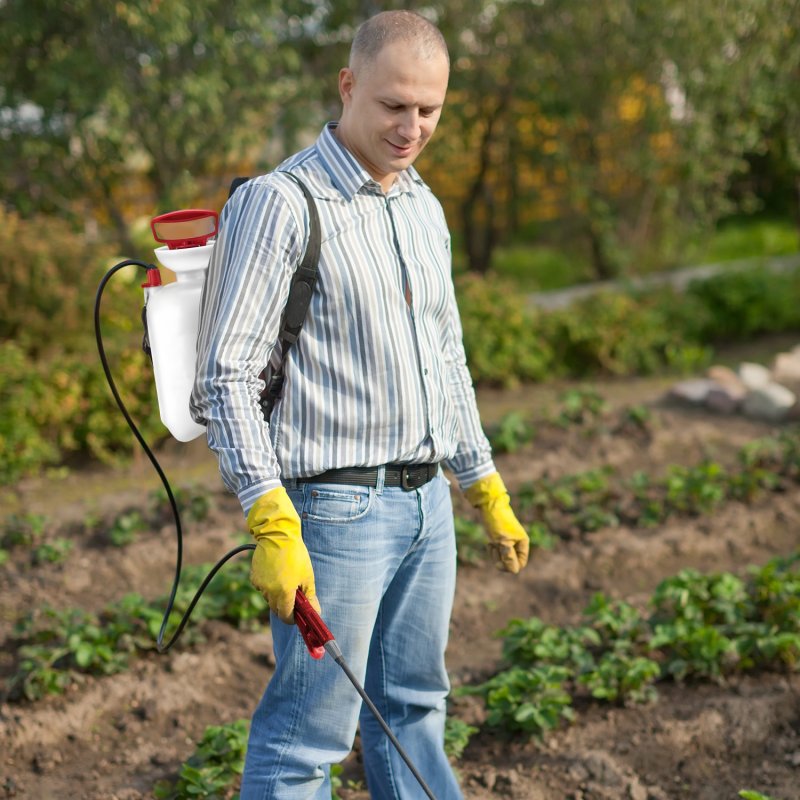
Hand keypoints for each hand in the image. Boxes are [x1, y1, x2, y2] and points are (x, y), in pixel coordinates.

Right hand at [247, 487, 319, 623]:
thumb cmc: (296, 554)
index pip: (286, 616)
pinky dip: (268, 586)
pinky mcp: (254, 577)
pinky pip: (262, 588)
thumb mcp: (307, 576)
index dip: (292, 619)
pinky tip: (276, 573)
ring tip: (285, 578)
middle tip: (294, 595)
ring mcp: (260, 584)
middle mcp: (270, 591)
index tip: (297, 616)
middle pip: (276, 609)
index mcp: (284, 592)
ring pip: (269, 598)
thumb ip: (309, 596)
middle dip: (285, 606)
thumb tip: (315, 612)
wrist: (278, 535)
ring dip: (276, 595)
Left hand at [464, 472, 529, 573]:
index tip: (500, 558)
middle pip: (511, 562)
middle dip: (501, 558)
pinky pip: (497, 552)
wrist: (488, 505)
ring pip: (503, 558)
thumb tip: (513, 570)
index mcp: (523, 543)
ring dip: (495, 554)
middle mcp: (517, 543)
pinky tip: (489, 542)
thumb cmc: (497, 522)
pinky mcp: (500, 539)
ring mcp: (508, 541)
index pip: (520, 564)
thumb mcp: (502, 541)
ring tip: (491, 543)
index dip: (509, 565)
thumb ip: (508, 556)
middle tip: (495, 547)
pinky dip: (492, 550)